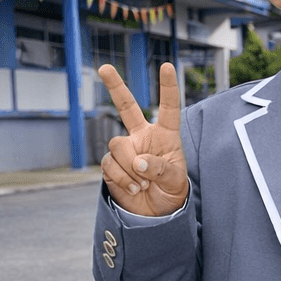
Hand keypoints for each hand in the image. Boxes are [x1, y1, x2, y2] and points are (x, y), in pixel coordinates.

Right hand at [98, 61, 188, 216]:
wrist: (156, 214)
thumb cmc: (171, 192)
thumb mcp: (176, 181)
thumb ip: (161, 168)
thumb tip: (139, 162)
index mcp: (165, 136)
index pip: (168, 108)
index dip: (167, 88)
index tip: (167, 66)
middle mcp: (143, 137)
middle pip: (126, 107)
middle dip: (115, 87)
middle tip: (104, 68)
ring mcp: (126, 150)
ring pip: (117, 144)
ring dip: (130, 167)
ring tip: (143, 184)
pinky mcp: (111, 165)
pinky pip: (110, 164)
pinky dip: (122, 179)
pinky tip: (134, 188)